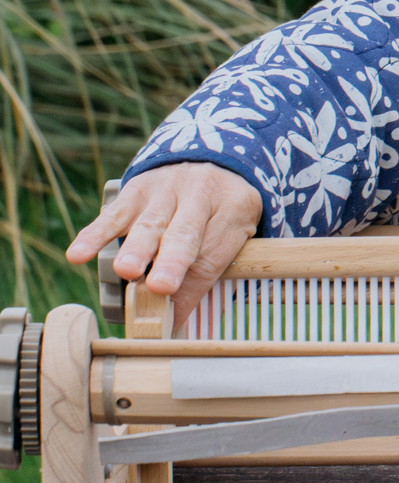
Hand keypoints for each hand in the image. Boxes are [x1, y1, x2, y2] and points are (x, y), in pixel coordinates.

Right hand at [66, 163, 262, 329]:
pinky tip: (79, 253)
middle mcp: (202, 195)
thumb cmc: (218, 210)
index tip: (175, 316)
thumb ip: (205, 272)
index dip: (195, 285)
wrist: (208, 159)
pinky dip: (96, 234)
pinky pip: (115, 213)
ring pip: (151, 222)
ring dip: (137, 248)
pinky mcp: (137, 189)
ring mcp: (168, 190)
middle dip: (173, 261)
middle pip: (186, 233)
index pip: (215, 252)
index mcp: (234, 208)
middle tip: (161, 286)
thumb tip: (173, 323)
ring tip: (126, 270)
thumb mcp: (229, 232)